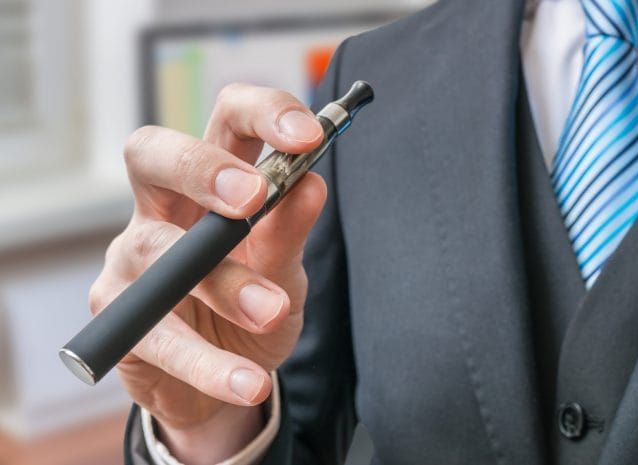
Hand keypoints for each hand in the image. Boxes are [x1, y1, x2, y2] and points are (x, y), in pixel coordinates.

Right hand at [88, 84, 326, 463]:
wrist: (222, 376)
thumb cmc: (251, 306)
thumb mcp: (283, 269)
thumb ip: (290, 231)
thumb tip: (312, 183)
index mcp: (212, 184)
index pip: (226, 120)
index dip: (262, 114)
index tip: (309, 135)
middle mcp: (160, 209)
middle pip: (153, 154)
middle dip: (201, 168)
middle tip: (252, 198)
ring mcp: (130, 260)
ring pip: (156, 253)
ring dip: (220, 282)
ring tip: (271, 311)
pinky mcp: (117, 317)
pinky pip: (157, 336)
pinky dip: (208, 363)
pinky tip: (248, 381)